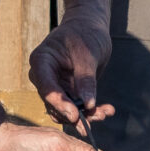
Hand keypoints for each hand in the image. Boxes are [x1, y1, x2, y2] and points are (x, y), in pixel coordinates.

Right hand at [29, 13, 113, 131]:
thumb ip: (86, 78)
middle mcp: (44, 77)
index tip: (74, 115)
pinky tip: (107, 110)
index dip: (59, 103)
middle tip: (92, 122)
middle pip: (54, 102)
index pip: (46, 86)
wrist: (91, 28)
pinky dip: (91, 110)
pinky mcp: (68, 92)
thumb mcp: (87, 53)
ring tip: (105, 113)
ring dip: (85, 115)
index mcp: (41, 61)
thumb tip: (87, 104)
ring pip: (66, 108)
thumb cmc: (85, 33)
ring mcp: (56, 86)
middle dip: (74, 114)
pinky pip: (77, 106)